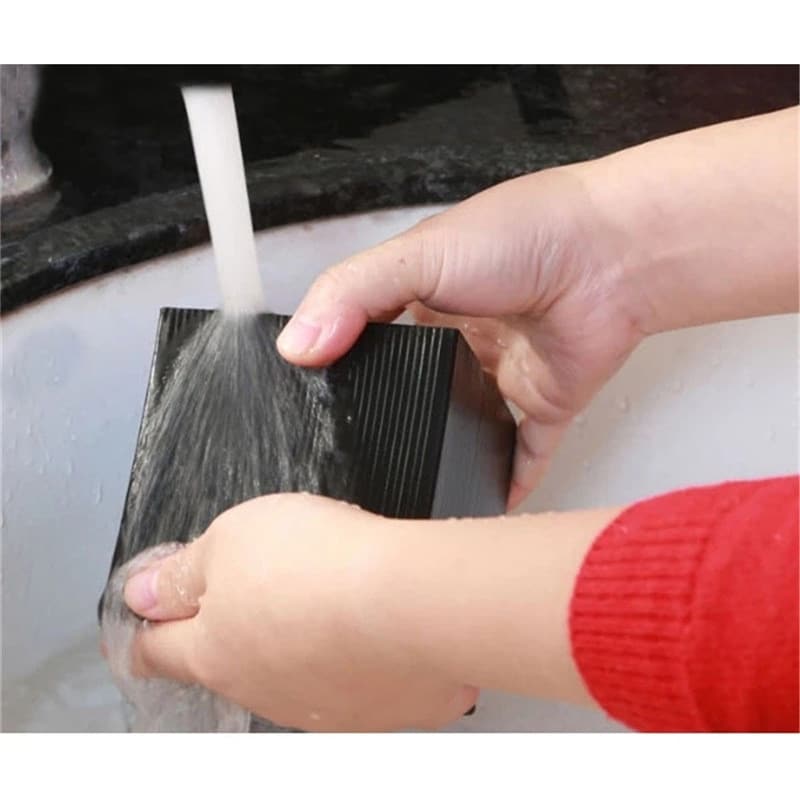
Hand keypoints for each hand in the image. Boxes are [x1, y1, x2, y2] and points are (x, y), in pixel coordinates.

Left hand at [123, 493, 477, 731]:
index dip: (146, 630)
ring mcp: (321, 707)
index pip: (157, 651)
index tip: (145, 618)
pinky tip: (371, 621)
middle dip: (234, 623)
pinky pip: (354, 680)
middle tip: (260, 579)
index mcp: (216, 651)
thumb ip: (183, 572)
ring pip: (293, 672)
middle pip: (229, 660)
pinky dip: (354, 655)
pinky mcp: (376, 709)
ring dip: (297, 639)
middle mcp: (262, 690)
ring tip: (326, 592)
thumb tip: (144, 593)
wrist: (412, 601)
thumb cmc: (323, 565)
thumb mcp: (232, 540)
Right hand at [276, 107, 797, 507]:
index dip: (343, 370)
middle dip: (392, 418)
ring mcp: (501, 375)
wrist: (610, 255)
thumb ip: (352, 295)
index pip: (369, 340)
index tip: (315, 408)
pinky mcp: (544, 403)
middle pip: (415, 389)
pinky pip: (522, 452)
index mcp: (423, 299)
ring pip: (465, 426)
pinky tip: (481, 503)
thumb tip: (298, 347)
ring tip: (406, 487)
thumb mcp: (417, 255)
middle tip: (357, 458)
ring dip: (444, 453)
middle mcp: (461, 340)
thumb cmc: (524, 235)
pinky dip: (506, 479)